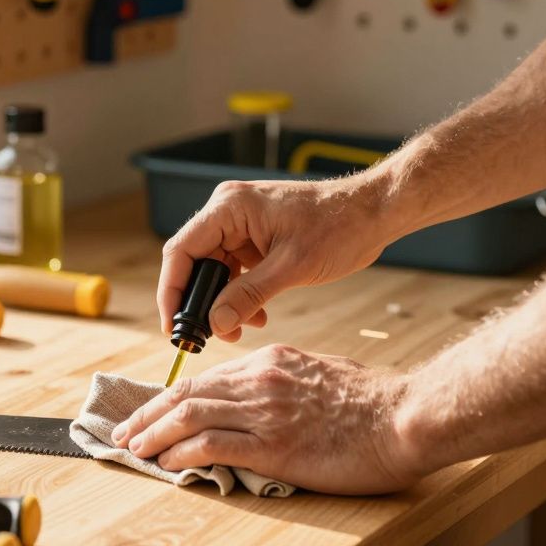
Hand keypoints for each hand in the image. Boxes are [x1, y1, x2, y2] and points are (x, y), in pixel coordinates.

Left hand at [110, 344, 425, 494]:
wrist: (407, 417)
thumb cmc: (376, 403)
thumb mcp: (324, 374)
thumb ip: (288, 382)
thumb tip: (267, 397)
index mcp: (272, 362)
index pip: (207, 378)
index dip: (173, 397)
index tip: (153, 412)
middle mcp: (261, 380)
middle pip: (188, 393)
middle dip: (149, 414)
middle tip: (124, 431)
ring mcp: (264, 411)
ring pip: (190, 416)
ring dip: (153, 433)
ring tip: (132, 448)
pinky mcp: (273, 445)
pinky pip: (212, 445)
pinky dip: (181, 453)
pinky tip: (164, 463)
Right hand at [158, 177, 393, 341]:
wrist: (373, 213)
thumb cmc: (338, 227)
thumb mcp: (291, 267)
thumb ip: (248, 295)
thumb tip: (214, 324)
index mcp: (228, 208)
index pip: (181, 251)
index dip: (172, 291)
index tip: (173, 326)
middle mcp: (227, 212)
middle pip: (194, 263)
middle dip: (200, 303)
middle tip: (208, 337)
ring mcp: (241, 224)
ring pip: (214, 270)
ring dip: (222, 303)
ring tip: (239, 330)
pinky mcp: (255, 237)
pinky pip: (234, 269)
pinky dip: (240, 294)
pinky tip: (257, 316)